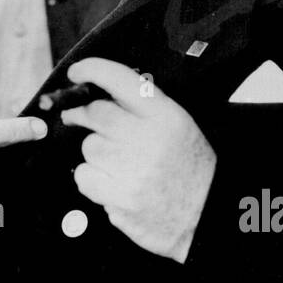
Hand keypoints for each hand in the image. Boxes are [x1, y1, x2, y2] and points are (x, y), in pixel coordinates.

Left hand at [60, 57, 214, 262]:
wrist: (206, 213)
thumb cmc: (189, 166)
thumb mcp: (178, 124)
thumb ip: (143, 107)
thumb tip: (99, 91)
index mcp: (165, 116)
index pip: (121, 80)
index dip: (93, 70)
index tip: (76, 72)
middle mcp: (148, 139)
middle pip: (96, 113)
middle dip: (81, 114)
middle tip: (75, 117)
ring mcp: (133, 171)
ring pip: (89, 146)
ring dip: (94, 151)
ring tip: (116, 162)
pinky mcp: (121, 199)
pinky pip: (84, 177)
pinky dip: (91, 178)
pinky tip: (111, 182)